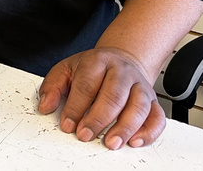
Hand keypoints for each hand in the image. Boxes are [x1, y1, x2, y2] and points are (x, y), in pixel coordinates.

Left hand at [37, 46, 165, 149]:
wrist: (121, 60)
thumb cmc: (92, 69)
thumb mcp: (66, 69)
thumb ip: (52, 87)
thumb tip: (45, 106)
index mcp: (98, 61)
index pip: (87, 85)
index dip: (76, 107)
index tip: (68, 125)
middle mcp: (122, 72)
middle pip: (114, 95)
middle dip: (98, 119)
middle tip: (85, 135)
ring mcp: (140, 86)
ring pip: (139, 106)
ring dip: (125, 127)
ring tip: (110, 142)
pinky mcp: (153, 100)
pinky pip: (157, 117)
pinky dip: (149, 131)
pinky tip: (135, 141)